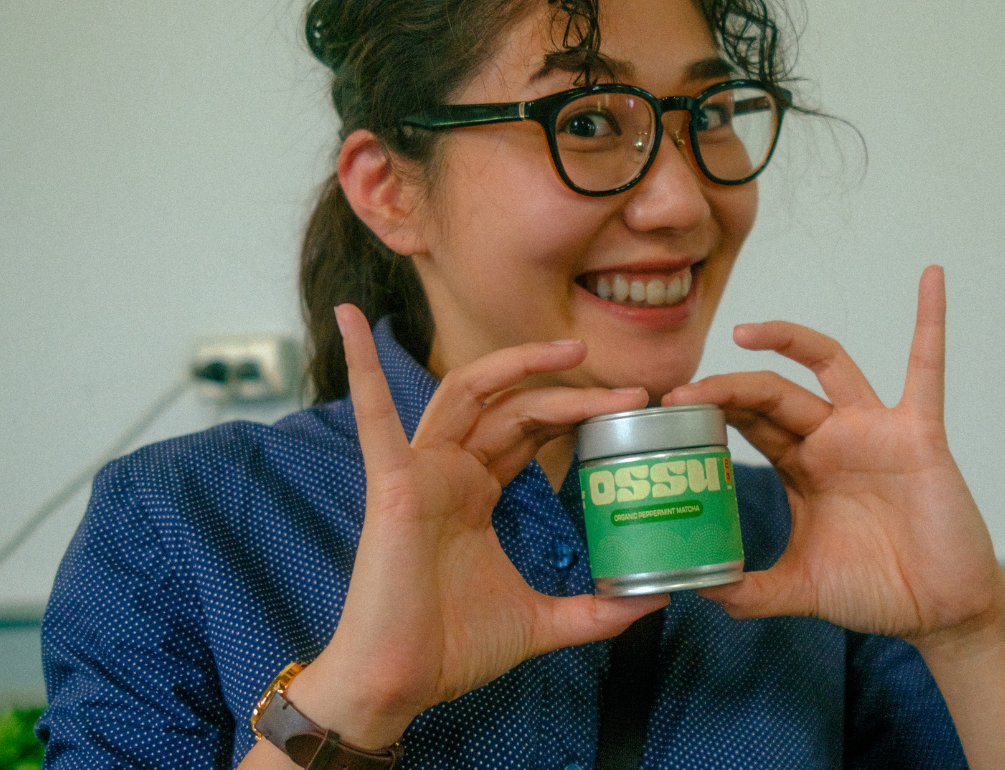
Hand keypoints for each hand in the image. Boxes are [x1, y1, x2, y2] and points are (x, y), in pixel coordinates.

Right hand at [286, 305, 666, 747]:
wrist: (399, 685)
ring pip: (467, 393)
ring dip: (515, 363)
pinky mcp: (391, 483)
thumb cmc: (452, 649)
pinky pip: (374, 416)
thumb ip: (596, 612)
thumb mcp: (543, 622)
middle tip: (630, 388)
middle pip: (514, 407)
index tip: (633, 407)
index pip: (531, 430)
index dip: (577, 413)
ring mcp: (419, 472)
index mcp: (477, 493)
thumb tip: (655, 599)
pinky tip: (349, 319)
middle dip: (569, 390)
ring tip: (571, 350)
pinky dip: (361, 367)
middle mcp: (450, 471)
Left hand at [662, 266, 1004, 642]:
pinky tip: (929, 280)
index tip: (667, 409)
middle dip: (727, 387)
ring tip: (743, 330)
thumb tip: (699, 592)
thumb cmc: (877, 591)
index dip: (711, 410)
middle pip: (771, 393)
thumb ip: (751, 591)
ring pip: (827, 364)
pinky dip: (929, 322)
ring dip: (788, 338)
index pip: (748, 423)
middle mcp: (832, 439)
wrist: (941, 612)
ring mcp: (874, 430)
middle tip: (682, 392)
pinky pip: (926, 369)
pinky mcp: (918, 434)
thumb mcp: (800, 587)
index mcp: (802, 467)